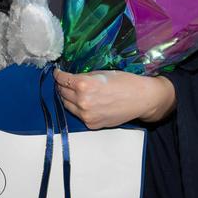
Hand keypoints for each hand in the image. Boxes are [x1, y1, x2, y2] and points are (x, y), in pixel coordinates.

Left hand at [54, 70, 175, 128]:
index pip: (62, 79)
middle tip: (64, 82)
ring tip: (71, 92)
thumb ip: (84, 77)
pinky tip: (83, 102)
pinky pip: (78, 115)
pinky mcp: (91, 124)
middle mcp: (82, 101)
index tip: (57, 73)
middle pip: (62, 92)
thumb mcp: (101, 73)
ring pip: (67, 105)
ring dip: (67, 98)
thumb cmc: (124, 82)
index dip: (58, 75)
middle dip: (61, 86)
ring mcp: (86, 115)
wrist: (140, 99)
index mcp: (84, 85)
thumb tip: (71, 78)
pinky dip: (77, 108)